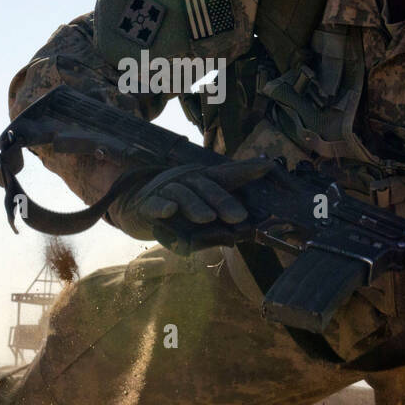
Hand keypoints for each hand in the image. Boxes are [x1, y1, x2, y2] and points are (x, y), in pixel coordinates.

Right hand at [107, 157, 274, 252]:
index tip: (267, 166)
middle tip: (239, 216)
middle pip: (206, 187)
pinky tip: (170, 211)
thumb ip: (216, 230)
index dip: (246, 170)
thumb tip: (235, 238)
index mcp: (203, 183)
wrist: (136, 208)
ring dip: (196, 206)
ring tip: (208, 218)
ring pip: (183, 195)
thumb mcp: (197, 220)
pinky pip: (155, 204)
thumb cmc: (176, 213)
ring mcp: (166, 191)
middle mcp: (186, 182)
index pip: (226, 175)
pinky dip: (162, 207)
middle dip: (223, 201)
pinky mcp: (147, 204)